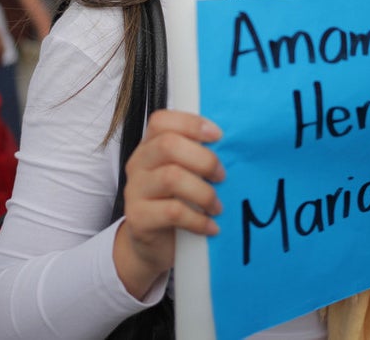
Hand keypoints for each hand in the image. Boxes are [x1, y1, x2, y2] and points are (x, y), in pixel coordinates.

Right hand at [114, 109, 224, 298]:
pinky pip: (173, 212)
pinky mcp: (138, 218)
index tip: (219, 136)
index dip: (191, 123)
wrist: (154, 248)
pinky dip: (198, 219)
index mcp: (150, 146)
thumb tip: (234, 147)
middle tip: (222, 177)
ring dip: (203, 192)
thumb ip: (197, 158)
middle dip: (204, 160)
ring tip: (218, 207)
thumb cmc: (176, 204)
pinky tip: (210, 227)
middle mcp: (138, 164)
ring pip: (171, 178)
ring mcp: (134, 190)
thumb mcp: (186, 175)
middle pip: (168, 145)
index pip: (161, 121)